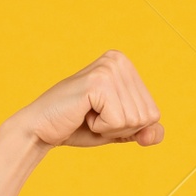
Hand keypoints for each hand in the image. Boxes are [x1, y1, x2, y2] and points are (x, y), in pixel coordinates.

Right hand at [1, 50, 164, 147]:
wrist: (41, 130)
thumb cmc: (78, 126)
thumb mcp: (119, 129)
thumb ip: (144, 131)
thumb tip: (155, 135)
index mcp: (126, 65)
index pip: (153, 113)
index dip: (129, 126)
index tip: (103, 115)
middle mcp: (119, 61)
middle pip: (147, 116)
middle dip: (121, 127)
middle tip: (92, 116)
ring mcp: (109, 69)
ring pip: (134, 120)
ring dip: (110, 127)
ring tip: (87, 114)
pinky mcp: (98, 82)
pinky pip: (118, 121)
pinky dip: (101, 128)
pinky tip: (82, 114)